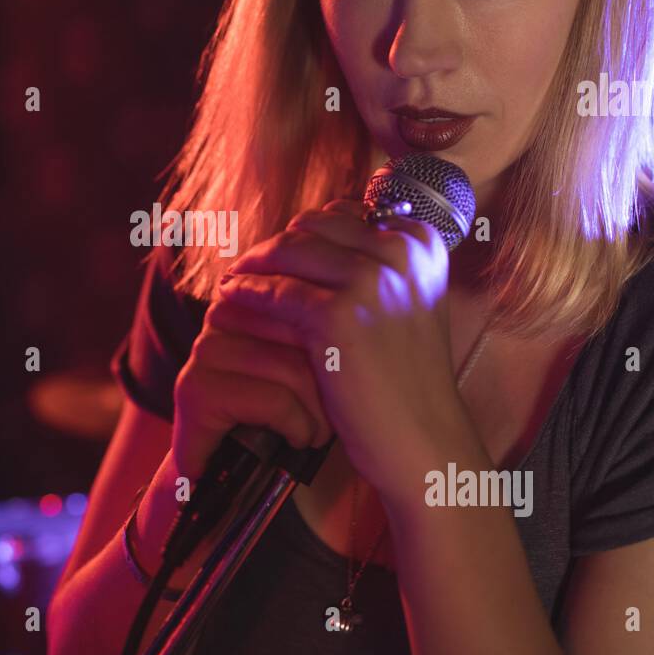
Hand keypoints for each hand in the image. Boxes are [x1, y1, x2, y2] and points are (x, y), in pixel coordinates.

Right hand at [171, 296, 333, 483]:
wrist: (230, 468)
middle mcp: (222, 314)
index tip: (351, 374)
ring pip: (291, 368)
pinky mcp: (197, 391)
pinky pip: (272, 400)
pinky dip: (298, 427)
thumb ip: (327, 320)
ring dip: (319, 412)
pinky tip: (299, 439)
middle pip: (305, 331)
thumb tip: (373, 289)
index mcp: (250, 294)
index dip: (339, 341)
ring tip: (321, 431)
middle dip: (332, 378)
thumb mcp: (311, 358)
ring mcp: (206, 351)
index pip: (311, 300)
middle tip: (340, 410)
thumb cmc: (284, 408)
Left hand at [216, 199, 466, 490]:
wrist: (423, 438)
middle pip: (312, 228)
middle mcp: (400, 252)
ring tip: (231, 280)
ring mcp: (371, 281)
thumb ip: (373, 267)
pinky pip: (276, 290)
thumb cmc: (407, 378)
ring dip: (253, 264)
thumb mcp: (403, 305)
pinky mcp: (338, 315)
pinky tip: (230, 299)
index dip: (304, 234)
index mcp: (420, 243)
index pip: (343, 216)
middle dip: (275, 245)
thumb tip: (308, 236)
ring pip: (289, 252)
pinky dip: (247, 291)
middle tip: (247, 264)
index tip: (280, 252)